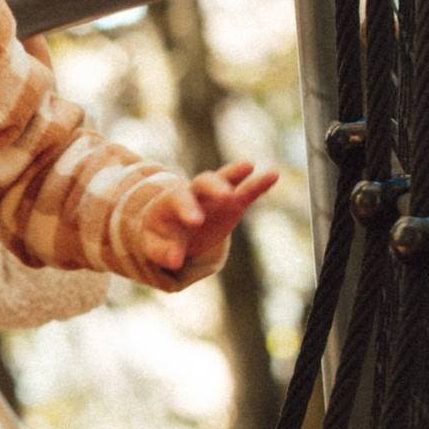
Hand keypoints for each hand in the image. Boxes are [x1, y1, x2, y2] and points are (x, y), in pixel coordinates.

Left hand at [138, 154, 277, 283]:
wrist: (172, 228)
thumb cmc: (160, 237)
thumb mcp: (154, 246)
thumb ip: (163, 252)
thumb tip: (175, 262)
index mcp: (169, 202)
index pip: (178, 199)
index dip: (187, 208)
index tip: (195, 222)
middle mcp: (193, 193)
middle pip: (202, 182)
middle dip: (214, 187)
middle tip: (225, 196)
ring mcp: (213, 196)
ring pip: (224, 179)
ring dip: (236, 174)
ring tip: (250, 166)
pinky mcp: (232, 203)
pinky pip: (246, 191)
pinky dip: (259, 183)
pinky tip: (274, 174)